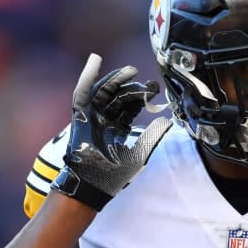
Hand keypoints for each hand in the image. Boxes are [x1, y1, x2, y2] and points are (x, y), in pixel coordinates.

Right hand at [52, 53, 169, 209]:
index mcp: (117, 129)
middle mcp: (104, 120)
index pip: (130, 106)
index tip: (154, 90)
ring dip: (116, 80)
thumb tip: (168, 122)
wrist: (92, 185)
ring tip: (130, 71)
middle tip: (147, 84)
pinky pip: (81, 93)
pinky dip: (86, 77)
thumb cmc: (113, 175)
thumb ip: (151, 136)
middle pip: (118, 96)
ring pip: (103, 92)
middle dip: (133, 87)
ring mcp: (91, 117)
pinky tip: (94, 61)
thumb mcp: (139, 154)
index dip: (142, 97)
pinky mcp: (80, 117)